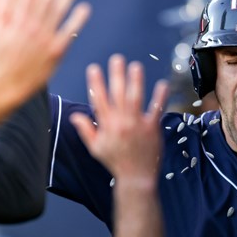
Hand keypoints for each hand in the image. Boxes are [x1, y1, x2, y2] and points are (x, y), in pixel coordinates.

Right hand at [0, 0, 89, 98]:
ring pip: (57, 10)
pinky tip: (84, 7)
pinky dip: (76, 18)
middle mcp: (28, 26)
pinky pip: (68, 31)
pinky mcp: (55, 51)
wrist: (10, 82)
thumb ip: (5, 9)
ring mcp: (42, 38)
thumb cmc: (5, 56)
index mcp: (14, 19)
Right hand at [70, 54, 168, 181]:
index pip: (98, 100)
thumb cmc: (116, 162)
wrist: (136, 177)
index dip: (95, 83)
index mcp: (106, 125)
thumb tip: (74, 116)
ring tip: (135, 66)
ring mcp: (137, 125)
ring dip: (135, 81)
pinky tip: (163, 84)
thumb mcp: (95, 148)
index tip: (94, 68)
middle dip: (116, 75)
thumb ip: (85, 130)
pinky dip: (160, 97)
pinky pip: (156, 110)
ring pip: (135, 98)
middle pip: (117, 94)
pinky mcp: (152, 128)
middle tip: (117, 59)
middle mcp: (120, 122)